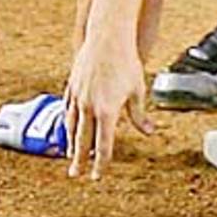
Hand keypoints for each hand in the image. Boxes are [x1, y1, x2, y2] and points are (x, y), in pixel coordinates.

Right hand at [63, 35, 153, 179]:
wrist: (108, 40)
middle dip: (79, 159)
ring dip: (71, 142)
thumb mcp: (138, 91)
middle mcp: (89, 107)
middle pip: (82, 140)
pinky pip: (67, 110)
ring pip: (72, 126)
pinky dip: (68, 123)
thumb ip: (139, 115)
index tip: (97, 175)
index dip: (100, 162)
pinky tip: (69, 128)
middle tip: (76, 174)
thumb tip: (149, 132)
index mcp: (107, 111)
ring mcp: (77, 97)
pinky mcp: (71, 87)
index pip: (103, 144)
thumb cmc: (127, 64)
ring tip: (71, 154)